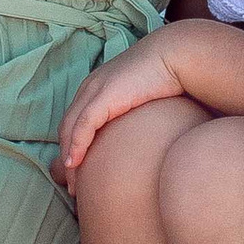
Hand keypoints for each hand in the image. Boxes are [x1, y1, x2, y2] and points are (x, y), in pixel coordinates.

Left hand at [55, 27, 196, 179]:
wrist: (176, 56)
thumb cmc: (169, 78)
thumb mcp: (145, 100)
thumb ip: (135, 115)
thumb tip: (142, 140)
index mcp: (98, 87)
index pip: (76, 122)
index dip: (74, 147)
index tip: (79, 173)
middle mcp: (90, 87)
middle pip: (67, 128)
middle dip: (67, 159)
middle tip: (73, 187)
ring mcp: (94, 90)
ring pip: (70, 130)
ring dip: (69, 159)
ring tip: (73, 185)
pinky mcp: (103, 96)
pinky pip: (82, 126)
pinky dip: (76, 146)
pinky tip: (74, 165)